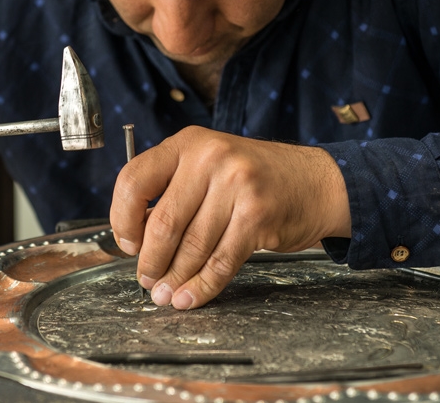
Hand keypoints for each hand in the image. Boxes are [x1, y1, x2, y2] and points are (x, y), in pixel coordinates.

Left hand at [110, 126, 350, 309]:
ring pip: (191, 246)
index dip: (123, 219)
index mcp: (188, 143)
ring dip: (175, 278)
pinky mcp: (257, 215)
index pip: (134, 181)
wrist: (317, 182)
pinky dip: (202, 286)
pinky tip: (190, 297)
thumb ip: (175, 189)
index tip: (128, 244)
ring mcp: (236, 185)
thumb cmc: (256, 178)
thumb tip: (138, 240)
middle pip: (163, 222)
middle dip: (150, 261)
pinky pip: (220, 261)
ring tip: (166, 294)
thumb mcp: (210, 164)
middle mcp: (210, 158)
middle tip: (147, 280)